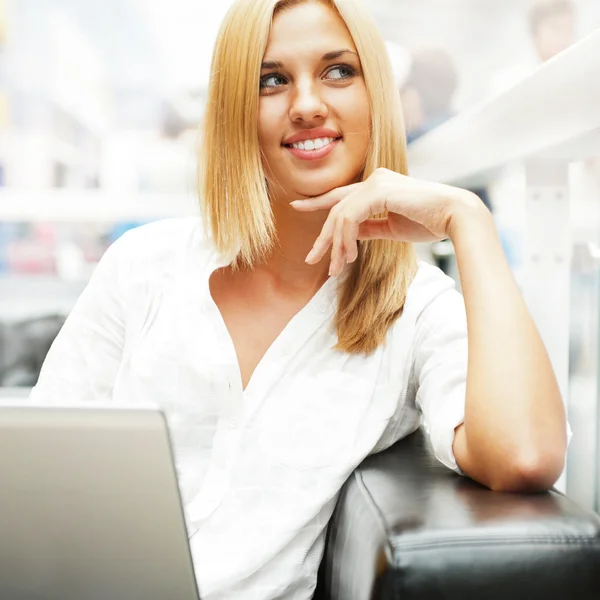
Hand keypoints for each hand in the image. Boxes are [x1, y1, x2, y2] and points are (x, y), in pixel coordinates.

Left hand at [291, 167, 477, 275]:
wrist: (455, 218)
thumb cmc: (429, 222)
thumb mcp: (391, 228)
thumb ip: (369, 228)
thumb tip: (349, 236)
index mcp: (377, 185)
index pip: (341, 195)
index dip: (317, 202)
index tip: (297, 206)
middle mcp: (373, 179)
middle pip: (336, 208)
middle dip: (323, 237)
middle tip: (311, 258)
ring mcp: (375, 182)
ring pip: (340, 216)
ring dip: (336, 245)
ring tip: (336, 268)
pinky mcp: (378, 191)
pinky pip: (350, 218)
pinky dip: (347, 239)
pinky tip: (351, 256)